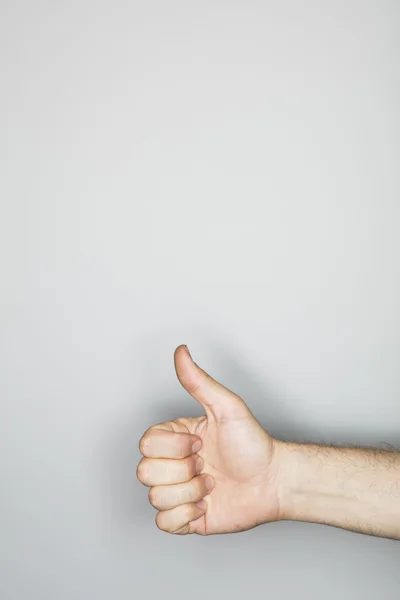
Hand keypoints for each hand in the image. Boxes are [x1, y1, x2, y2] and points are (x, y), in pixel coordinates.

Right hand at [137, 345, 281, 534]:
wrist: (274, 482)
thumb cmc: (253, 444)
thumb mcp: (227, 407)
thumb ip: (199, 381)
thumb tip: (181, 352)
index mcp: (175, 438)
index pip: (146, 443)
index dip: (174, 447)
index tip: (201, 443)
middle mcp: (172, 463)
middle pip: (145, 472)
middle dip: (182, 471)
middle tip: (207, 465)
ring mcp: (177, 491)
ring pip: (155, 498)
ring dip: (190, 492)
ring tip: (212, 485)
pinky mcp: (184, 518)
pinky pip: (163, 523)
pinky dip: (186, 515)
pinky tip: (207, 505)